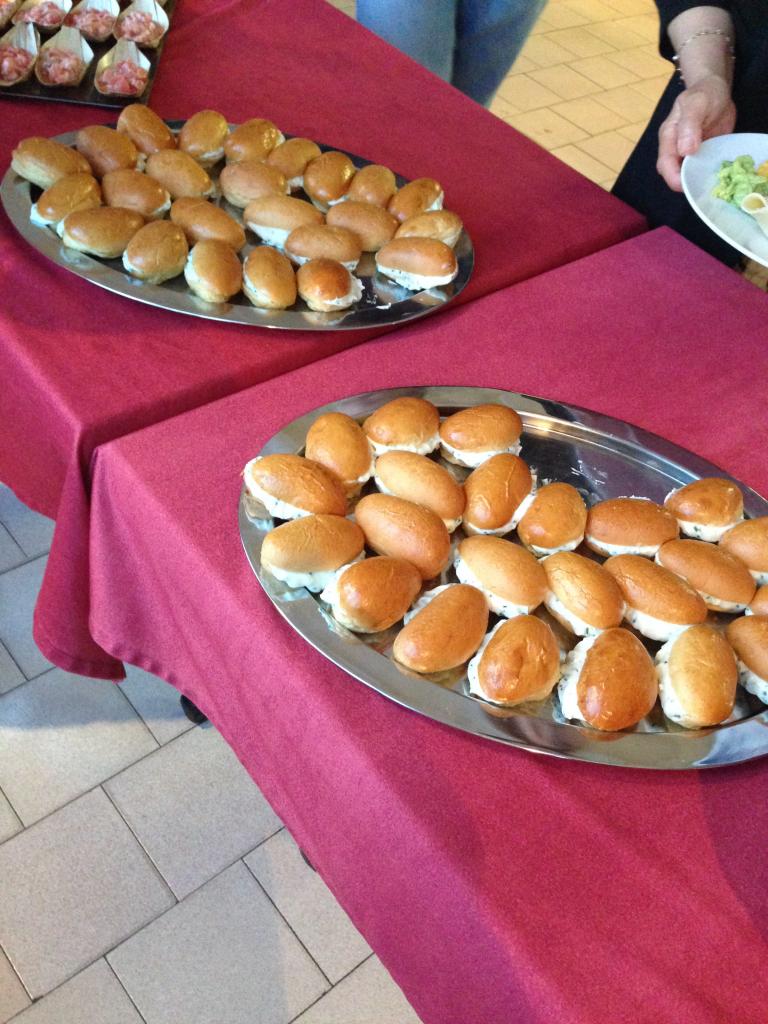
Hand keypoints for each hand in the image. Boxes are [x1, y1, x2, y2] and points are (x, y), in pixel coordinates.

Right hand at [657, 74, 735, 190]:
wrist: (717, 90)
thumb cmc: (704, 93)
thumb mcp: (696, 103)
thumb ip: (689, 125)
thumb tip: (684, 150)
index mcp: (669, 137)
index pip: (665, 164)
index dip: (673, 177)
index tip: (687, 184)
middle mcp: (676, 148)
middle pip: (673, 174)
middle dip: (686, 183)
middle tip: (703, 187)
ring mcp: (689, 154)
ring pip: (688, 174)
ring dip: (698, 181)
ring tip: (712, 184)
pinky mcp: (702, 155)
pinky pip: (703, 170)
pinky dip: (709, 175)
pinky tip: (720, 176)